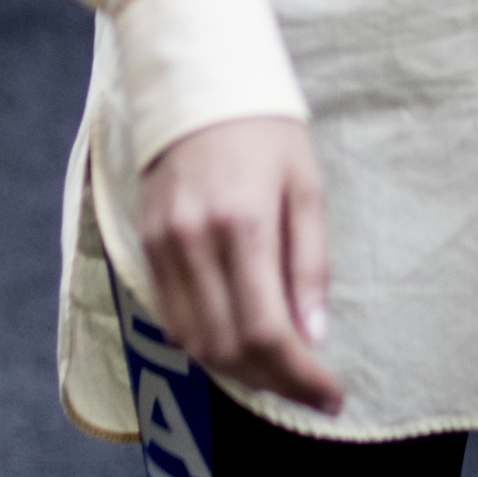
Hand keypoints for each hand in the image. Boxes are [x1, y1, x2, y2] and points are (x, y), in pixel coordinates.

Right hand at [139, 113, 342, 413]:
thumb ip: (309, 264)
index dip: (300, 377)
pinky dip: (206, 342)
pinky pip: (172, 317)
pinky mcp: (146, 244)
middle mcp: (195, 242)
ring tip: (280, 370)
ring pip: (195, 342)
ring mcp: (164, 245)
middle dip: (274, 382)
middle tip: (310, 387)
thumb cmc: (266, 129)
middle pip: (228, 348)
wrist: (198, 81)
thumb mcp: (306, 186)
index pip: (267, 331)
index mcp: (244, 224)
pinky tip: (238, 339)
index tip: (331, 395)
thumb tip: (312, 336)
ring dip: (239, 370)